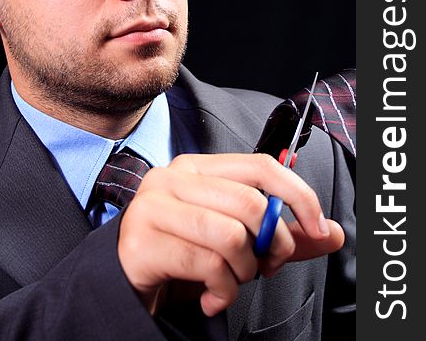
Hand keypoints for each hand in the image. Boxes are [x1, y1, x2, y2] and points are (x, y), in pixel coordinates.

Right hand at [118, 153, 343, 316]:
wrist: (128, 278)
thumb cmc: (183, 253)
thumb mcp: (235, 241)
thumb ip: (281, 235)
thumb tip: (332, 232)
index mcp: (197, 168)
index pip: (260, 166)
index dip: (297, 194)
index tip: (318, 227)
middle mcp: (173, 178)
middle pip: (250, 203)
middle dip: (272, 246)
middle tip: (265, 266)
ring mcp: (154, 206)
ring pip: (231, 236)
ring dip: (243, 272)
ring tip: (231, 281)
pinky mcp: (142, 241)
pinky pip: (207, 265)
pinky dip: (222, 291)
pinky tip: (212, 296)